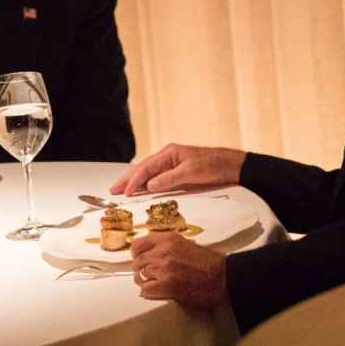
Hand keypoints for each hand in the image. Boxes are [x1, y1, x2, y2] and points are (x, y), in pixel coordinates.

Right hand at [110, 144, 245, 195]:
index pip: (146, 168)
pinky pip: (157, 179)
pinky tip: (142, 190)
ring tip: (122, 190)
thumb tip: (150, 185)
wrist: (231, 166)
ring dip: (135, 182)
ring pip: (149, 174)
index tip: (125, 192)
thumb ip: (169, 179)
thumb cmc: (213, 165)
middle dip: (128, 179)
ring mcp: (172, 165)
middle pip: (143, 169)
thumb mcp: (191, 172)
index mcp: (169, 153)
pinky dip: (147, 185)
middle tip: (114, 190)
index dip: (134, 180)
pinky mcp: (178, 174)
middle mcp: (168, 158)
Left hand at [131, 232, 228, 309]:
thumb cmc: (208, 262)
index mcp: (168, 239)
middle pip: (137, 262)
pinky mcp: (167, 286)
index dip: (137, 254)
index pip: (138, 244)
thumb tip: (151, 252)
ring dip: (146, 282)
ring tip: (155, 284)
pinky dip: (149, 293)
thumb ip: (167, 246)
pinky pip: (145, 290)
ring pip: (140, 276)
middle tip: (150, 275)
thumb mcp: (185, 244)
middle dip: (142, 270)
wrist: (222, 277)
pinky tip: (157, 292)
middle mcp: (163, 251)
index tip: (140, 259)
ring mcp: (164, 268)